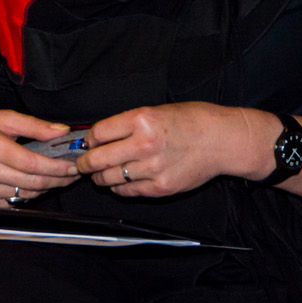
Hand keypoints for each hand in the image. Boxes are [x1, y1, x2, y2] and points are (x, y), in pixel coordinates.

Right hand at [0, 109, 79, 207]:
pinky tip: (34, 185)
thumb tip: (61, 131)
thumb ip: (32, 125)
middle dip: (58, 179)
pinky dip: (27, 195)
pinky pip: (14, 203)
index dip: (57, 167)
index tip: (73, 165)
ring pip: (26, 195)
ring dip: (45, 187)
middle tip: (72, 172)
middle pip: (33, 183)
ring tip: (56, 176)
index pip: (33, 163)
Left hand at [77, 103, 267, 197]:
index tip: (86, 143)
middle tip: (81, 164)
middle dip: (84, 163)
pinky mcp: (160, 187)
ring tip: (99, 173)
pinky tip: (119, 181)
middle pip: (97, 159)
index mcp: (141, 120)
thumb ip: (126, 125)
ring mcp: (152, 168)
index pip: (98, 133)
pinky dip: (118, 187)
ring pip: (109, 178)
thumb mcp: (154, 111)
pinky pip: (128, 191)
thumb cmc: (190, 121)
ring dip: (99, 177)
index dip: (88, 140)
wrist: (220, 140)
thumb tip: (98, 138)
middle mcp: (144, 145)